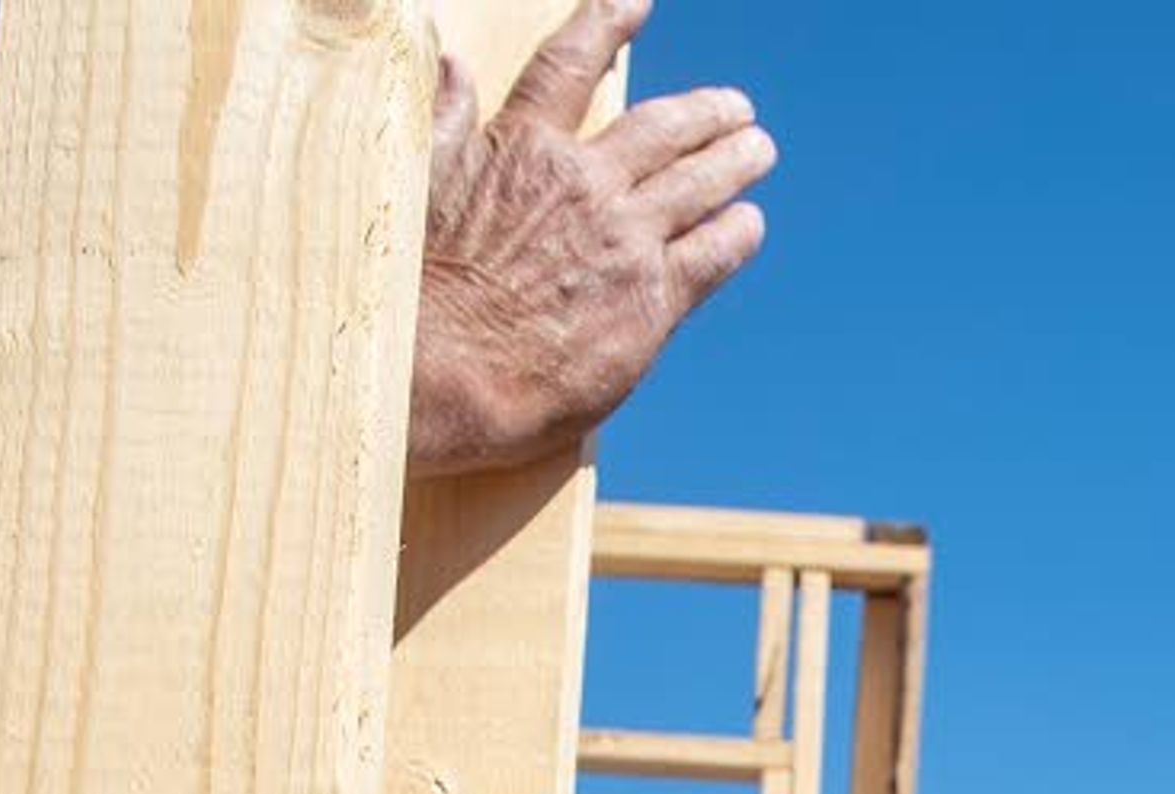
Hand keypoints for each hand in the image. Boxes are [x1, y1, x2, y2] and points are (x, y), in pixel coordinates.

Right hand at [410, 0, 773, 475]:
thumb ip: (441, 119)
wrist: (443, 375)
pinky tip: (749, 223)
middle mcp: (586, 183)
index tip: (634, 2)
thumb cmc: (416, 290)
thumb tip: (448, 61)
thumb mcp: (415, 183)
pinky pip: (712, 253)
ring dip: (736, 159)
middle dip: (707, 111)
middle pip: (664, 127)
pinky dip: (736, 232)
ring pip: (701, 182)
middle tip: (736, 107)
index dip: (605, 25)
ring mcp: (625, 239)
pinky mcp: (652, 301)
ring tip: (758, 148)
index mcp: (524, 148)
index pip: (571, 68)